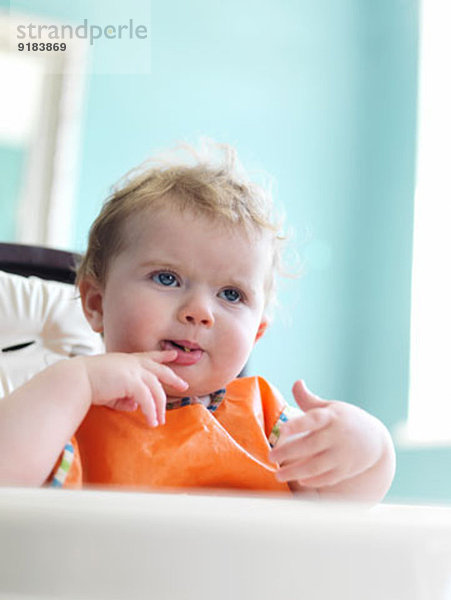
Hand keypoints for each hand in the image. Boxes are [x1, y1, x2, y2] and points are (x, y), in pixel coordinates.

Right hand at [78, 350, 187, 427]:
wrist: (76, 380)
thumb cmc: (88, 384)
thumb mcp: (110, 390)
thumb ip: (124, 397)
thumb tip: (135, 406)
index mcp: (126, 361)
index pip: (149, 356)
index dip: (163, 356)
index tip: (174, 354)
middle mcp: (132, 363)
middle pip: (160, 370)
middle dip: (173, 378)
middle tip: (184, 385)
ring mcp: (133, 371)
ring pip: (155, 390)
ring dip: (159, 407)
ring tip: (159, 421)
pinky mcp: (132, 382)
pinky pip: (147, 399)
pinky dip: (151, 412)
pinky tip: (151, 422)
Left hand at [269, 380, 387, 489]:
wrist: (375, 439)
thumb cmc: (345, 420)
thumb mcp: (330, 407)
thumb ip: (309, 399)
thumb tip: (297, 383)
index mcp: (331, 417)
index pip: (313, 420)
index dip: (297, 424)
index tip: (282, 429)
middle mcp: (336, 436)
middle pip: (310, 446)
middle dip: (289, 452)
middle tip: (271, 456)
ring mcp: (342, 454)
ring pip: (316, 466)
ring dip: (296, 472)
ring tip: (278, 475)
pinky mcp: (346, 470)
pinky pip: (327, 478)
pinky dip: (313, 481)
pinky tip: (299, 481)